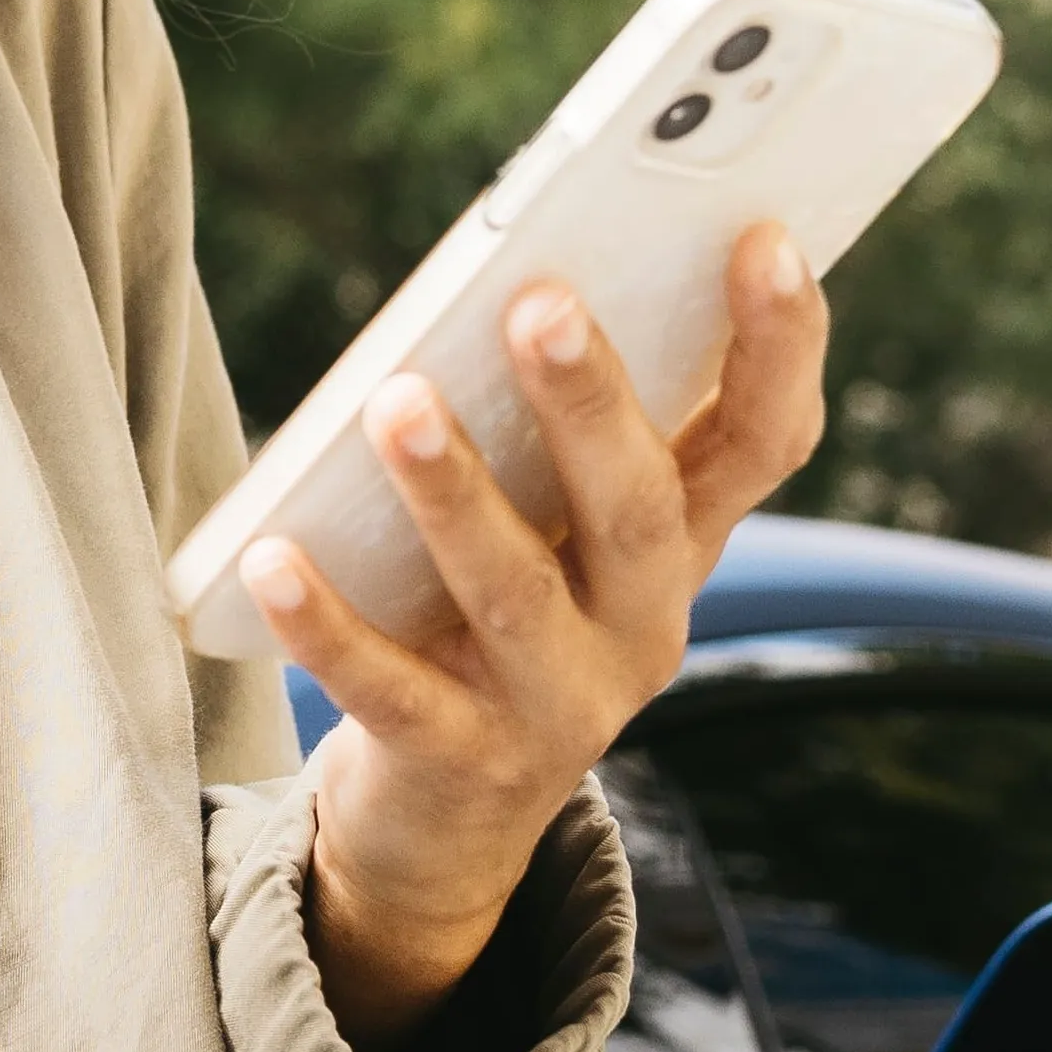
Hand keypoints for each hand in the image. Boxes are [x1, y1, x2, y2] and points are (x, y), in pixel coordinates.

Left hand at [241, 226, 827, 1051]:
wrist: (448, 815)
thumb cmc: (498, 609)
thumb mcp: (557, 522)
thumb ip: (563, 424)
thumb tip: (526, 267)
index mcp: (682, 545)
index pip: (764, 441)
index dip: (780, 345)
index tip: (763, 236)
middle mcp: (642, 627)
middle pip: (640, 512)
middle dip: (594, 406)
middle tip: (539, 302)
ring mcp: (557, 706)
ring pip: (514, 594)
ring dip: (456, 493)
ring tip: (397, 401)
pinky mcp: (456, 761)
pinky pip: (390, 689)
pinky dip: (330, 624)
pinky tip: (272, 558)